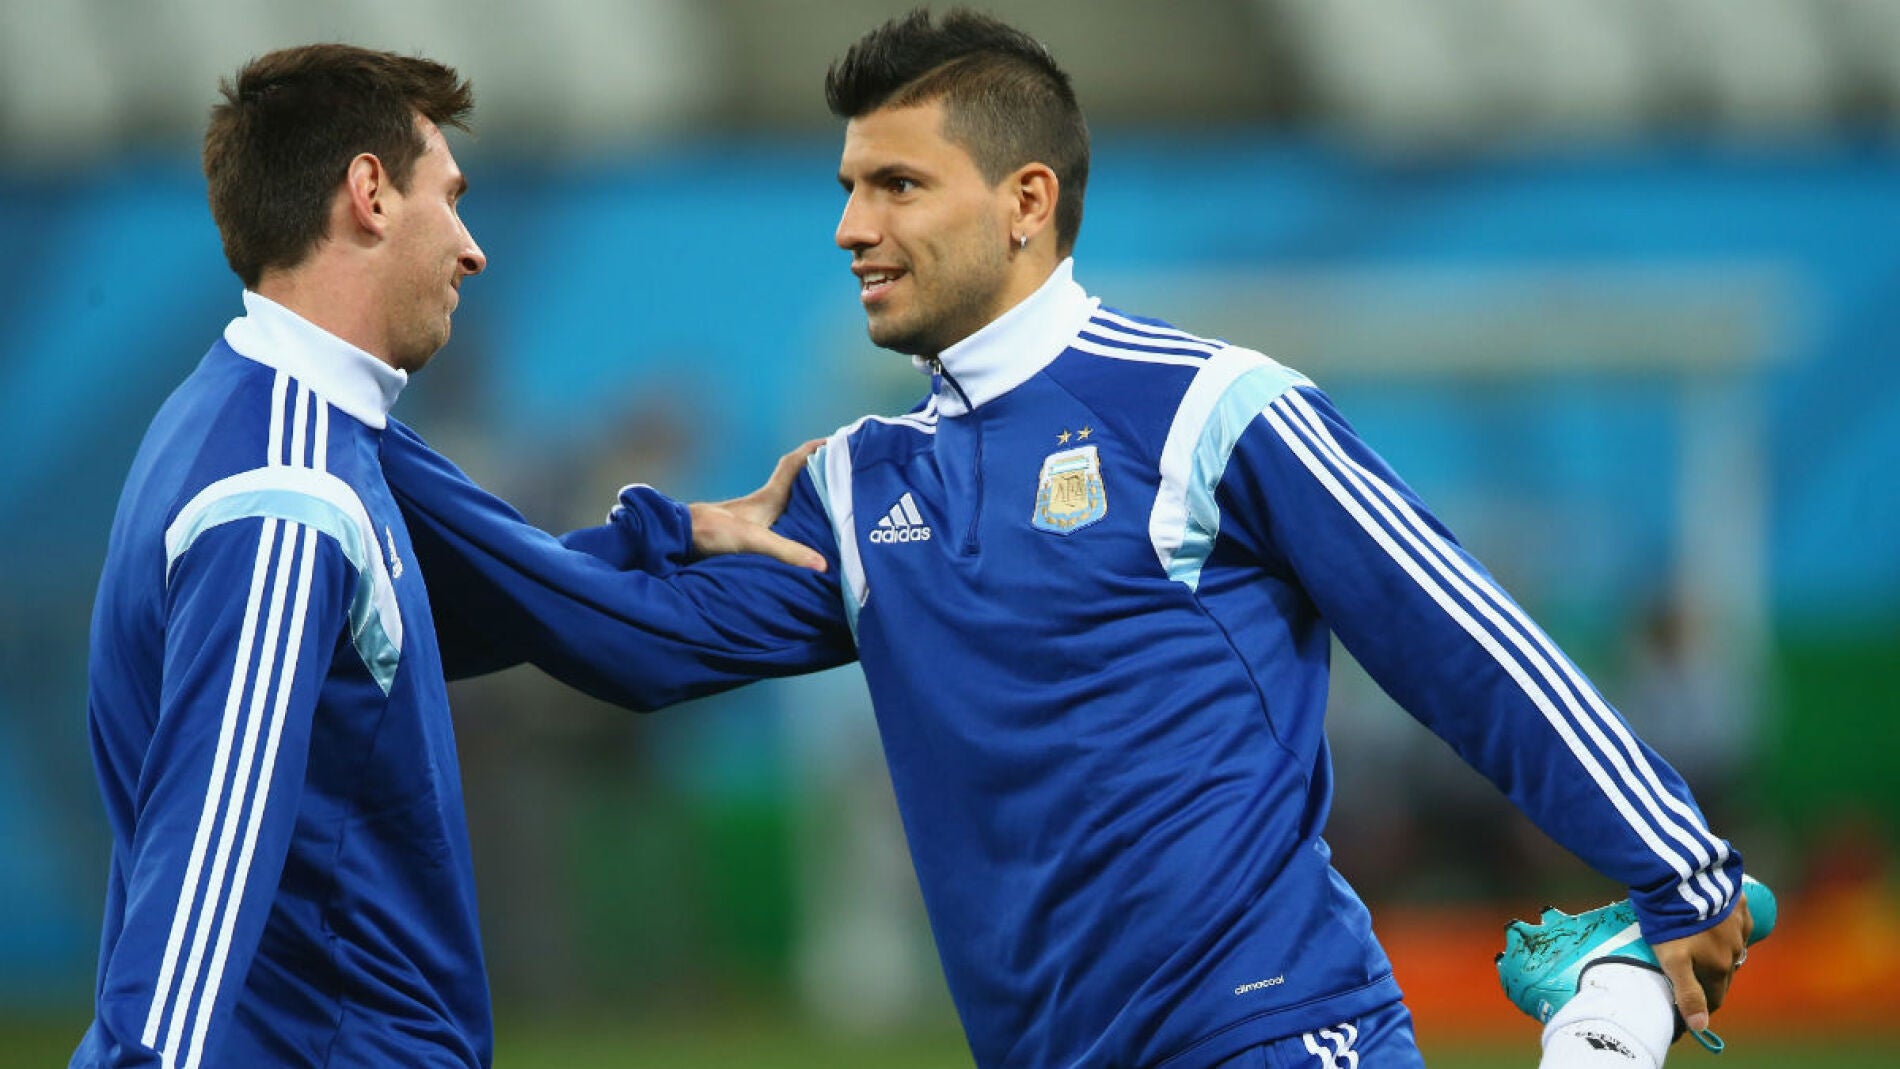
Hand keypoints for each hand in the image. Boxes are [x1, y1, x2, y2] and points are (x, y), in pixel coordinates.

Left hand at [688, 439, 827, 570]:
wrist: (678, 539)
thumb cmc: (711, 532)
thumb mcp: (754, 541)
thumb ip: (787, 552)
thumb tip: (822, 565)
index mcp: (770, 497)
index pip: (796, 463)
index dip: (816, 450)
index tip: (837, 441)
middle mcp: (766, 503)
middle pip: (799, 481)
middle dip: (821, 473)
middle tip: (845, 471)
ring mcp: (757, 518)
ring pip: (791, 501)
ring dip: (810, 498)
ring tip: (834, 502)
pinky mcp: (749, 533)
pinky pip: (783, 521)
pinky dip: (797, 521)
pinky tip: (804, 534)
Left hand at [1653, 893, 1752, 1037]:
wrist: (1680, 878)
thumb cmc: (1671, 921)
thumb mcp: (1673, 960)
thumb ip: (1687, 993)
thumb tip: (1700, 1026)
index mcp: (1719, 966)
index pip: (1715, 996)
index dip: (1702, 1004)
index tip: (1690, 1006)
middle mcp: (1735, 949)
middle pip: (1724, 974)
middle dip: (1710, 980)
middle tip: (1691, 977)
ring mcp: (1739, 926)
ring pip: (1731, 947)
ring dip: (1719, 952)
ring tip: (1699, 947)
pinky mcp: (1739, 904)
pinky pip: (1736, 923)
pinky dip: (1726, 927)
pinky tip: (1714, 922)